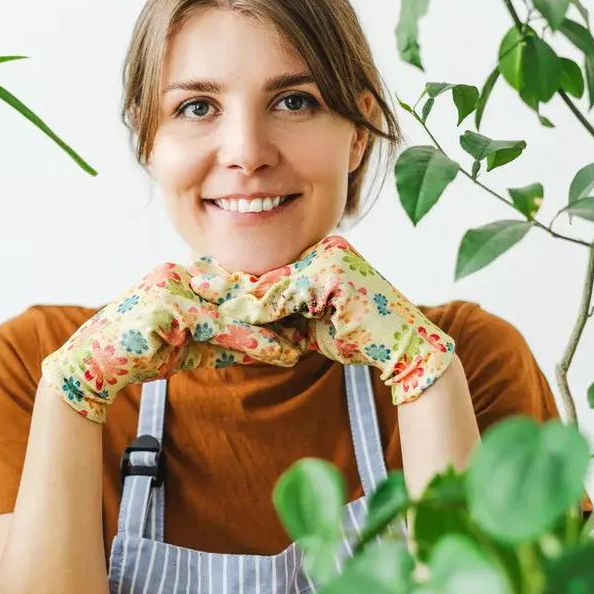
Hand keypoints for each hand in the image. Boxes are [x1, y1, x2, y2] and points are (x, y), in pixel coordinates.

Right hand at [41, 262, 309, 421]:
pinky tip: (277, 353)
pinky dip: (250, 342)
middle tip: (313, 324)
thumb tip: (268, 347)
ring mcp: (170, 287)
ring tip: (301, 345)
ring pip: (232, 311)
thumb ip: (225, 340)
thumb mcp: (190, 347)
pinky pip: (217, 327)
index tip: (300, 316)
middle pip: (237, 295)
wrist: (91, 364)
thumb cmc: (139, 354)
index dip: (267, 303)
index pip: (233, 288)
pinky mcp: (166, 308)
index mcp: (181, 276)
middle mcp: (177, 274)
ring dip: (270, 330)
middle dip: (276, 311)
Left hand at [188, 235, 454, 404]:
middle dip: (226, 287)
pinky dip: (262, 310)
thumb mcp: (306, 322)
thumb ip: (278, 312)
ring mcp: (329, 256)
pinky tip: (235, 316)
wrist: (403, 347)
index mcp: (318, 252)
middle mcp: (323, 246)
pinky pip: (286, 294)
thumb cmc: (355, 337)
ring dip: (236, 302)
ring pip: (270, 283)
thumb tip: (236, 312)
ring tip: (205, 311)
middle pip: (263, 272)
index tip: (200, 284)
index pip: (267, 269)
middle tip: (191, 290)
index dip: (232, 282)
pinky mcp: (332, 273)